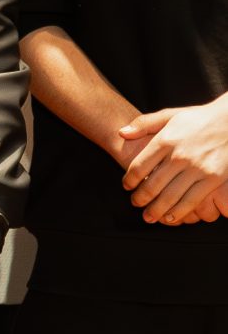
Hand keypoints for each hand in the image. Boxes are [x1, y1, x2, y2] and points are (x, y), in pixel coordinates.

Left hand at [118, 96, 227, 223]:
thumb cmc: (198, 118)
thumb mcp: (170, 115)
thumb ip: (144, 123)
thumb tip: (121, 132)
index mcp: (166, 140)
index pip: (139, 166)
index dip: (129, 180)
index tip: (126, 186)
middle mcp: (179, 155)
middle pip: (152, 185)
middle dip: (140, 198)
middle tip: (135, 204)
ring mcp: (196, 169)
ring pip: (170, 197)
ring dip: (156, 210)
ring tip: (148, 217)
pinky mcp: (212, 179)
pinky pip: (191, 201)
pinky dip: (178, 212)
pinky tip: (169, 218)